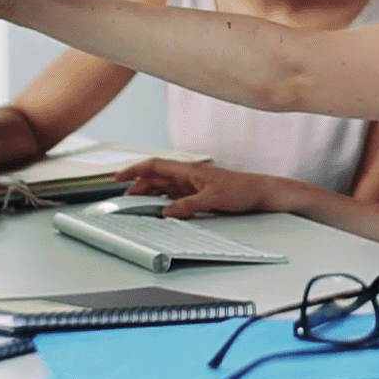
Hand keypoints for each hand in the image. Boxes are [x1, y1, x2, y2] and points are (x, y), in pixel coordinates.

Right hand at [114, 159, 295, 218]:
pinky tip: (157, 210)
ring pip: (163, 188)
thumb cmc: (241, 190)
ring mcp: (192, 185)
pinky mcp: (198, 194)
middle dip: (137, 187)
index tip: (117, 179)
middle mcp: (187, 175)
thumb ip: (187, 206)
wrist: (260, 193)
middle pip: (155, 178)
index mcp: (188, 169)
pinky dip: (162, 202)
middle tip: (124, 202)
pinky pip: (174, 197)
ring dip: (149, 196)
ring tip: (136, 208)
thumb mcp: (212, 199)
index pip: (154, 166)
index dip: (133, 170)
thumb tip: (165, 212)